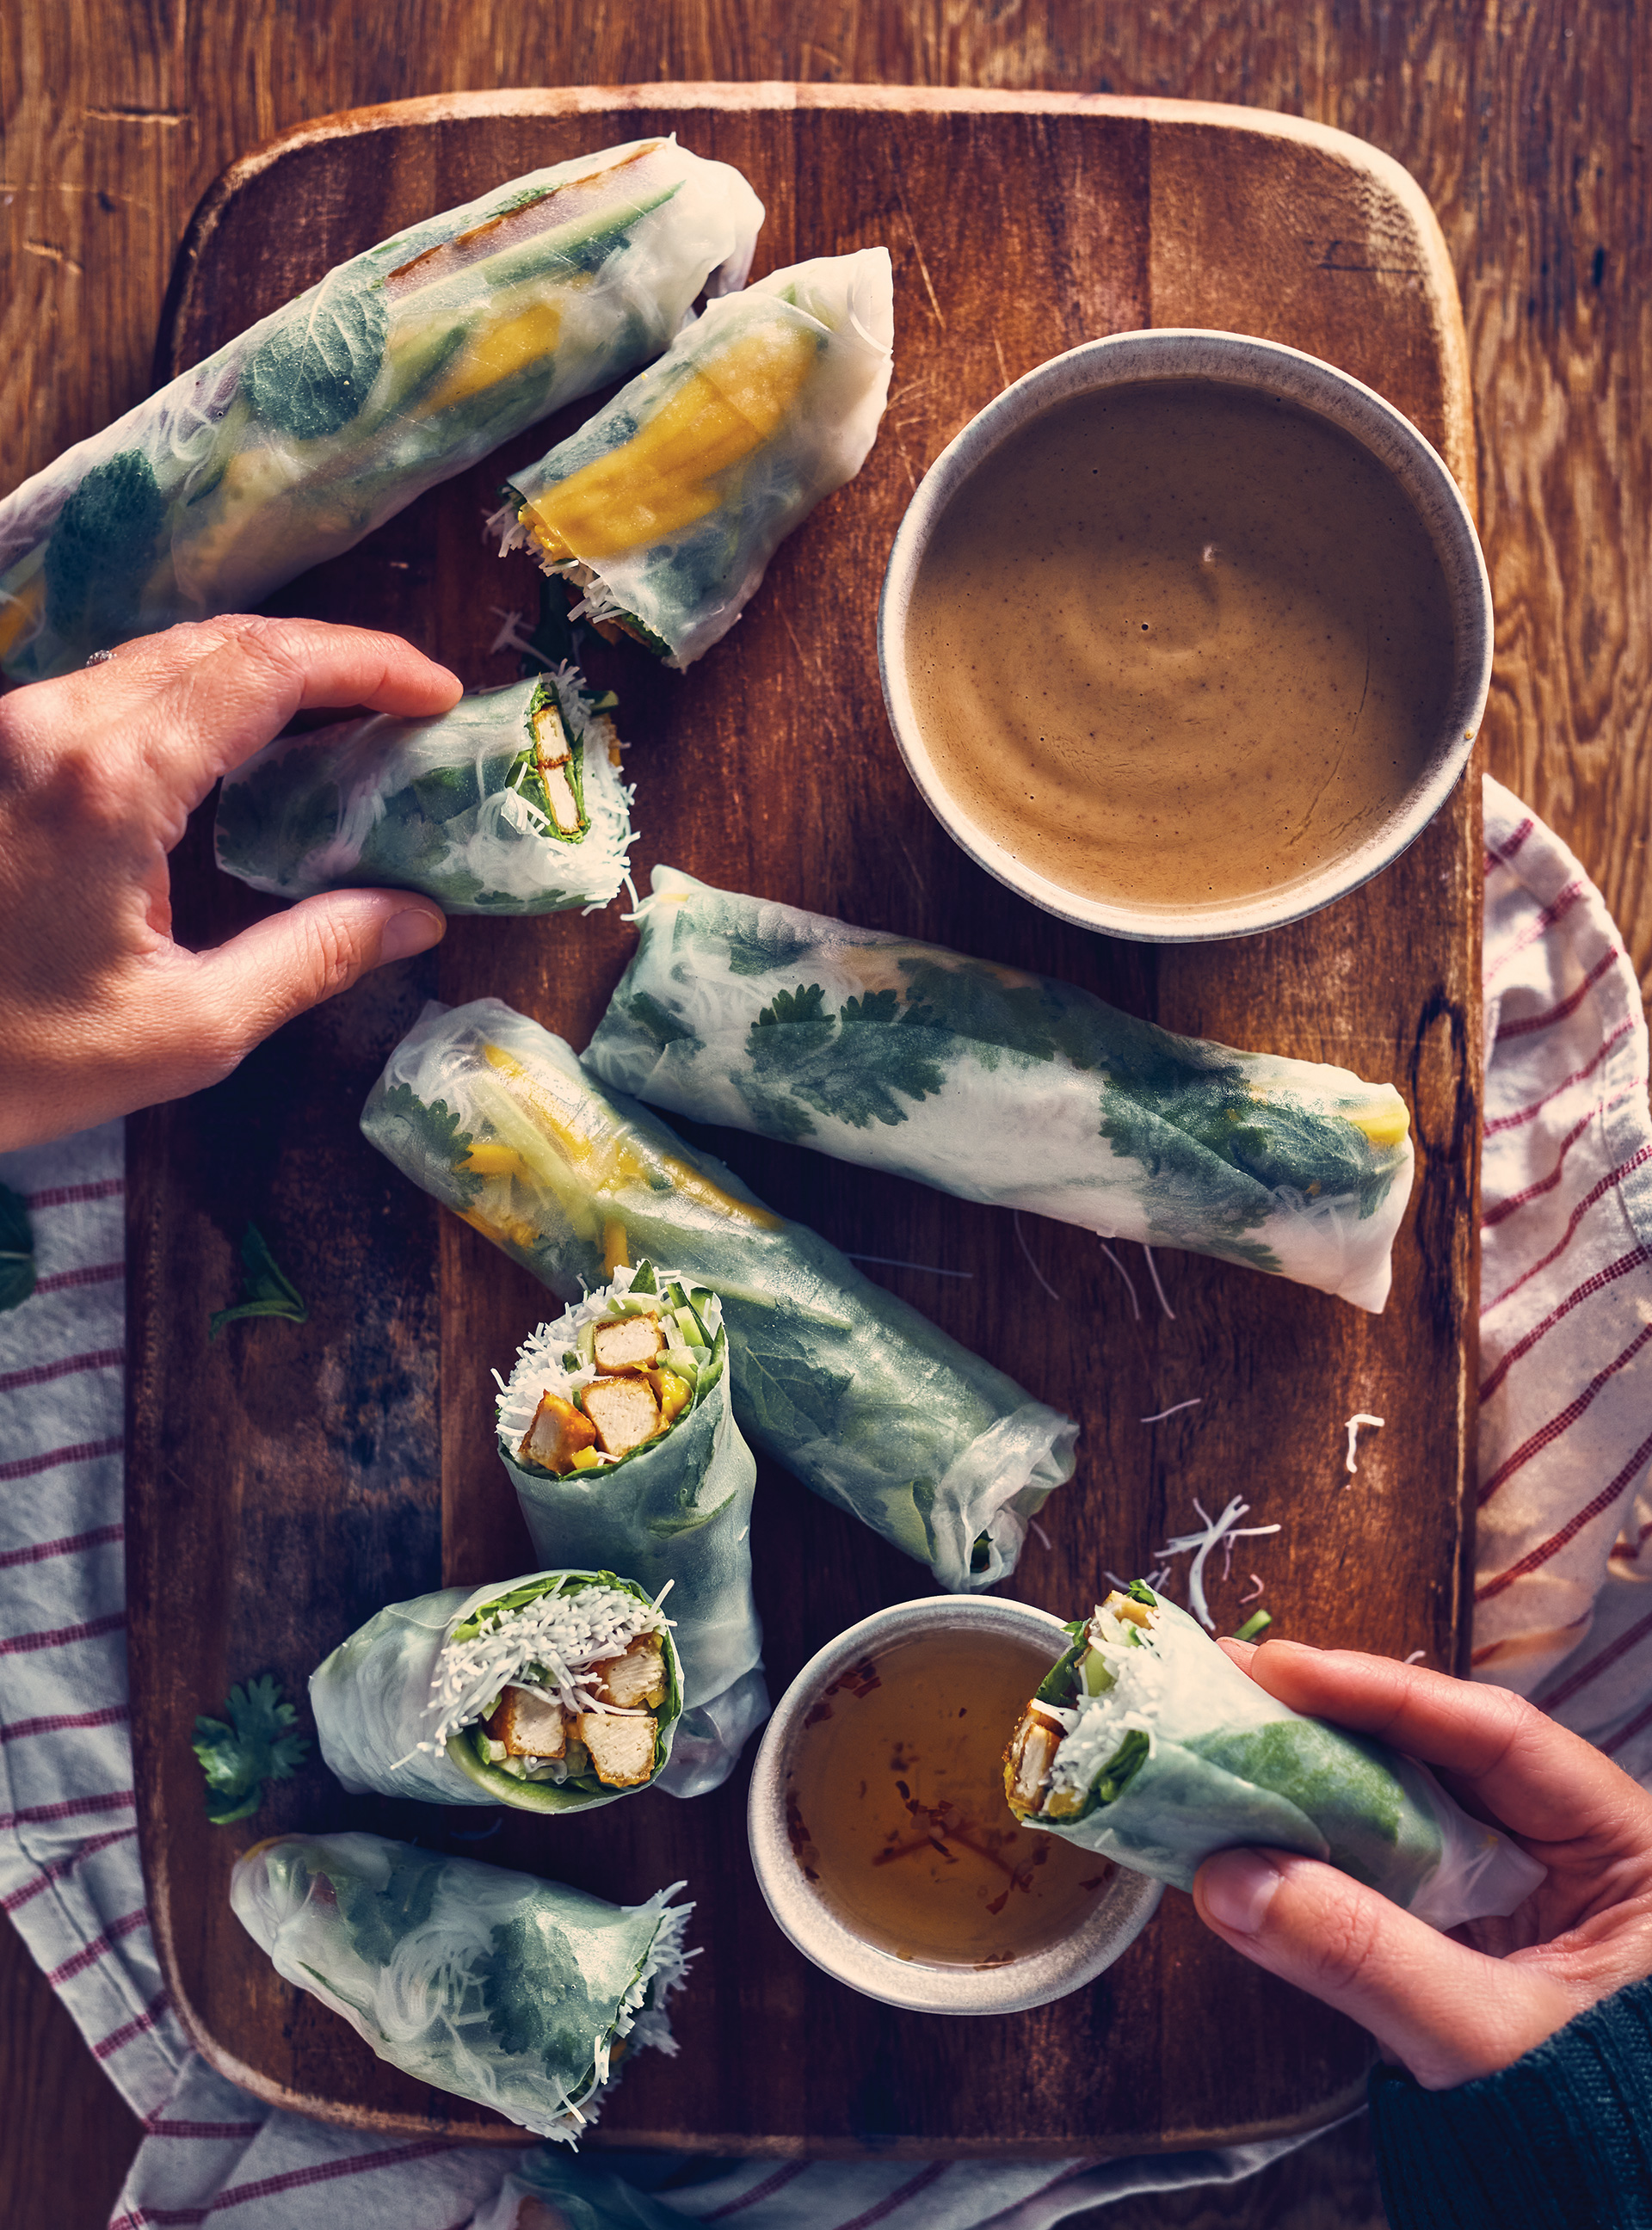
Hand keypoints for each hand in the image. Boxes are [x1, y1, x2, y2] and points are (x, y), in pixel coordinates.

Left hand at [0, 616, 461, 1151]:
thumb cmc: (16, 1063)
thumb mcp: (188, 1031)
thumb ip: (311, 958)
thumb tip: (413, 918)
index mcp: (113, 783)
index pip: (265, 668)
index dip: (366, 664)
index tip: (437, 695)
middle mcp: (52, 726)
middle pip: (217, 642)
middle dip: (325, 660)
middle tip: (403, 707)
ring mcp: (10, 731)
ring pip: (159, 657)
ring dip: (258, 676)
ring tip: (338, 723)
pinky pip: (111, 690)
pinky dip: (195, 698)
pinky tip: (239, 747)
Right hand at [1192, 1639, 1651, 2088]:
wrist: (1616, 2211)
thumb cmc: (1598, 2119)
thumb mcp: (1489, 2036)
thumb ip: (1368, 1958)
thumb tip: (1229, 1879)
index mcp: (1625, 1844)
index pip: (1498, 1733)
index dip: (1385, 1693)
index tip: (1283, 1667)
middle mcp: (1573, 1843)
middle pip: (1442, 1752)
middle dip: (1334, 1719)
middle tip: (1230, 1679)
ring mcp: (1517, 1885)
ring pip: (1408, 1803)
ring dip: (1315, 1777)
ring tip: (1223, 1733)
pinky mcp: (1469, 1928)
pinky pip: (1391, 1863)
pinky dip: (1322, 1845)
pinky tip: (1253, 1822)